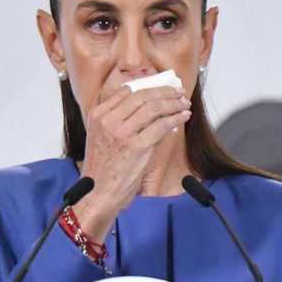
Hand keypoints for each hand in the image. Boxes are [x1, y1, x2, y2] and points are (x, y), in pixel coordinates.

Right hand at [73, 85, 191, 239]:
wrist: (98, 194)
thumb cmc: (102, 170)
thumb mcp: (100, 137)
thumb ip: (116, 120)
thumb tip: (147, 107)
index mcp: (98, 115)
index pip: (127, 91)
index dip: (148, 87)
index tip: (161, 88)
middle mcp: (108, 120)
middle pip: (142, 96)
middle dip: (164, 92)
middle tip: (177, 92)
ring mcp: (122, 133)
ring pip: (154, 108)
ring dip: (173, 103)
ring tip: (184, 103)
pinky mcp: (137, 146)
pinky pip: (161, 125)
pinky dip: (175, 118)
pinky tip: (183, 116)